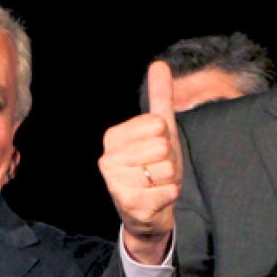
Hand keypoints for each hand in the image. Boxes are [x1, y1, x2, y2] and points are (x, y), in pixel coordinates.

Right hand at [98, 60, 182, 261]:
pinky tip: (155, 199)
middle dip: (168, 161)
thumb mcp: (160, 130)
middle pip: (162, 147)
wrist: (148, 212)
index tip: (155, 151)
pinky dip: (168, 196)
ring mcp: (115, 183)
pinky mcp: (128, 205)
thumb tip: (159, 64)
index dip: (166, 138)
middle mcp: (108, 159)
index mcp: (113, 137)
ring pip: (165, 169)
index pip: (157, 124)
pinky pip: (167, 191)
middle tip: (157, 171)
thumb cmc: (153, 168)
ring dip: (168, 180)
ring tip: (155, 185)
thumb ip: (159, 97)